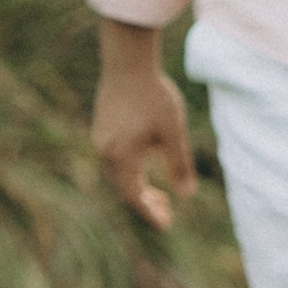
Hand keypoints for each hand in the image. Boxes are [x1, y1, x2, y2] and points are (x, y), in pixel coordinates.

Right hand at [92, 52, 194, 230]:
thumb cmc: (154, 96)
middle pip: (123, 188)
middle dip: (144, 203)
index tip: (166, 225)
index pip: (134, 197)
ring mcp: (100, 139)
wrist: (128, 62)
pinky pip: (114, 159)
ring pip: (117, 174)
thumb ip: (179, 164)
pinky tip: (145, 164)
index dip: (150, 213)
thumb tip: (187, 195)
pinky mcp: (101, 127)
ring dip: (137, 186)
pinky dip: (130, 170)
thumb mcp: (173, 131)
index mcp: (121, 157)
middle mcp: (105, 152)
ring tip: (158, 193)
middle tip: (166, 210)